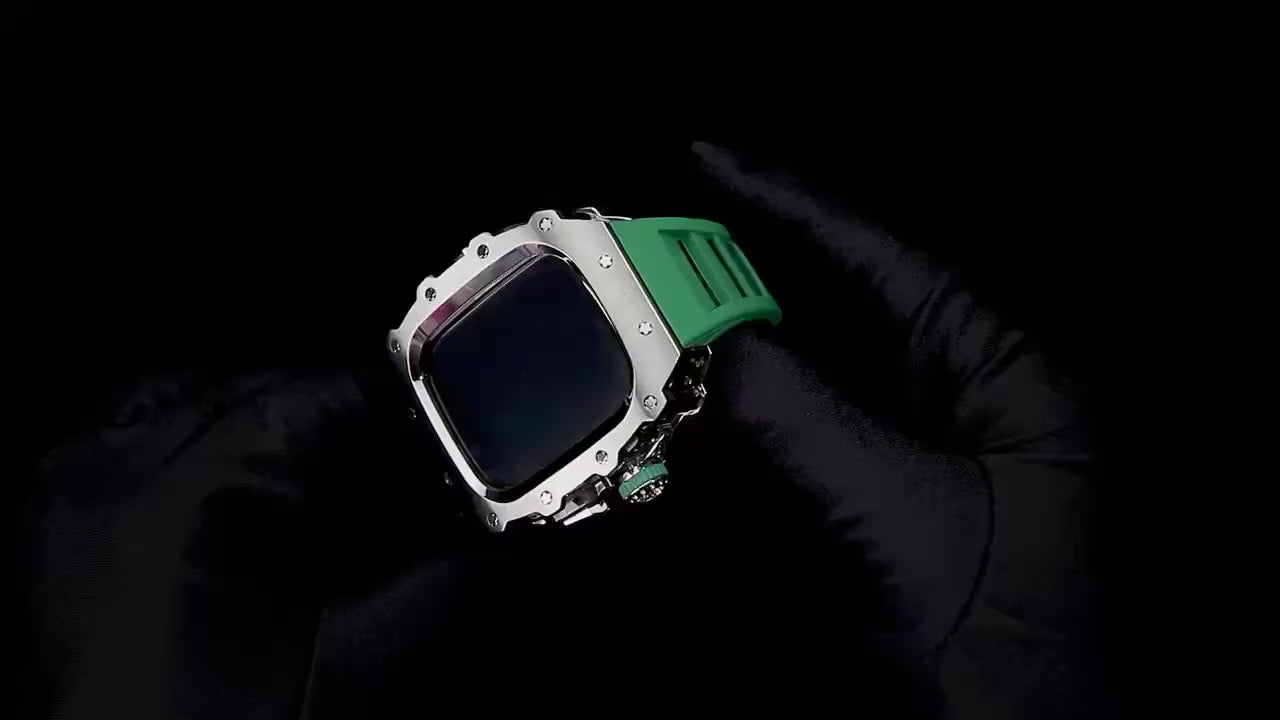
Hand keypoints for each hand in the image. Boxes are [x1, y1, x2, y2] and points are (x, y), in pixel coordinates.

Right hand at [688, 142, 1099, 714]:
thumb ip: (801, 417)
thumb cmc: (1000, 631)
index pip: (887, 261)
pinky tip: (681, 405)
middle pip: (835, 313)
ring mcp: (908, 455)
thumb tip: (708, 349)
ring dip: (729, 352)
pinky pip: (791, 444)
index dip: (793, 205)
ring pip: (804, 378)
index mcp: (999, 374)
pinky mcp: (866, 508)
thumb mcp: (904, 506)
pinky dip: (734, 426)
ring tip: (651, 314)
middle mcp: (953, 400)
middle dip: (747, 280)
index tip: (710, 162)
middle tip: (657, 243)